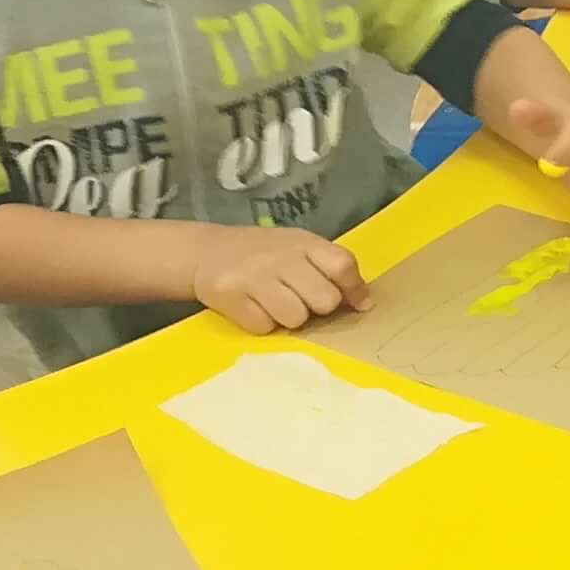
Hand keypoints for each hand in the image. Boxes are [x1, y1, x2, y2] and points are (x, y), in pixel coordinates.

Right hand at [192, 224, 368, 335]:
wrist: (204, 252)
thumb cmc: (262, 254)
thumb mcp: (298, 248)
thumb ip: (330, 268)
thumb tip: (365, 303)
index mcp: (303, 243)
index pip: (342, 264)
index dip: (354, 289)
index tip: (356, 303)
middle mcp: (280, 257)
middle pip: (325, 299)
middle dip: (318, 308)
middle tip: (302, 301)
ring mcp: (254, 276)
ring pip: (296, 318)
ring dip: (290, 319)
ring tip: (275, 304)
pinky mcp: (232, 297)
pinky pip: (264, 327)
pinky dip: (262, 323)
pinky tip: (254, 308)